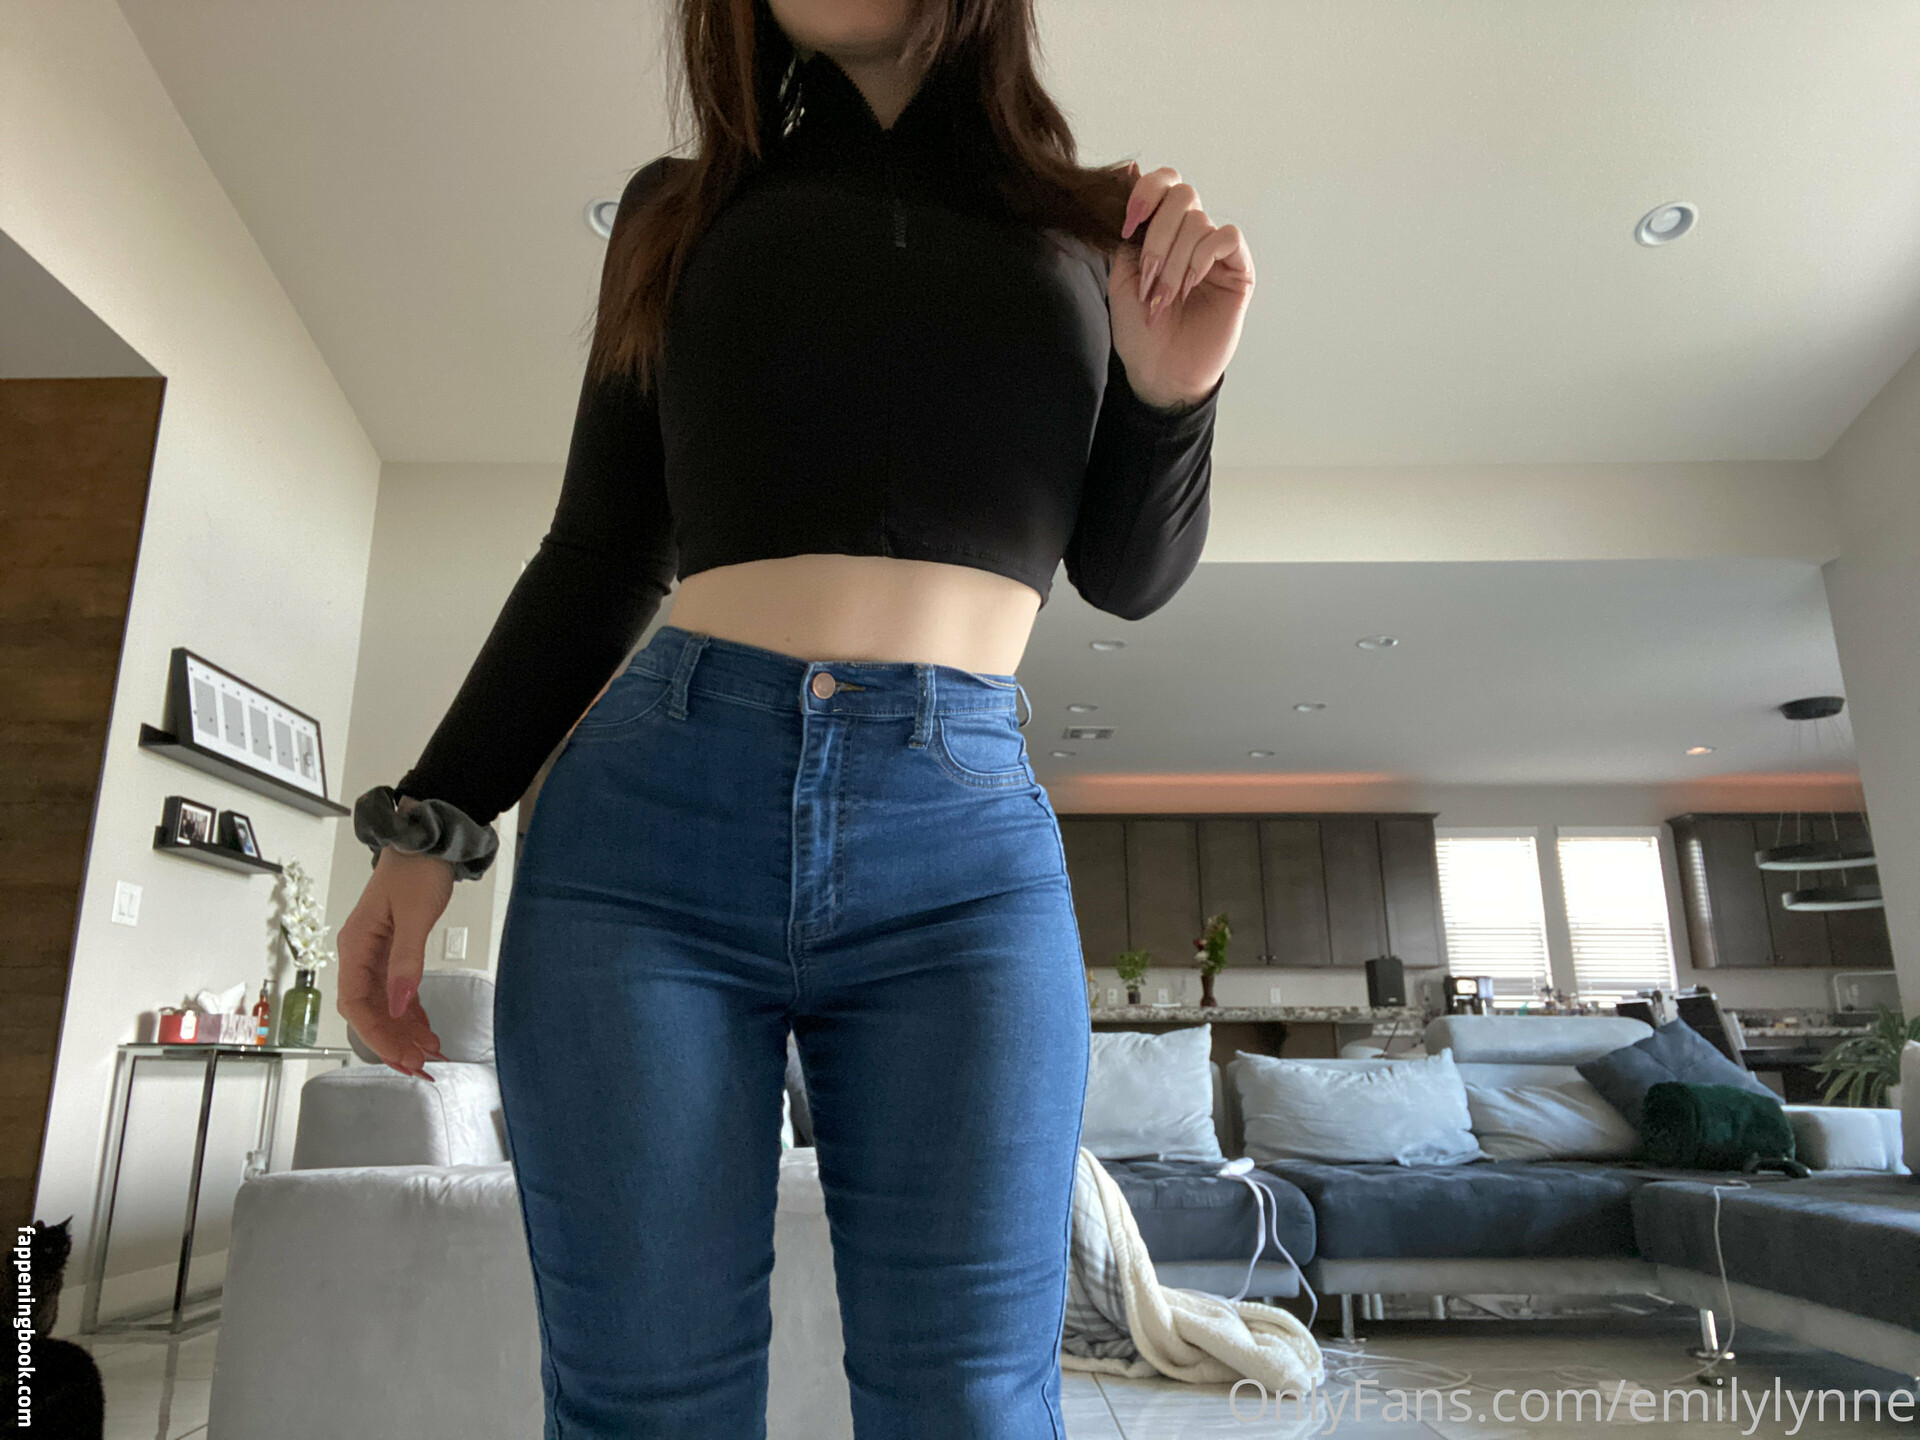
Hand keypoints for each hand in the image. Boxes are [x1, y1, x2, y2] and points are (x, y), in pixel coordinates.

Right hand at [336, 846, 454, 1078]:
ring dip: (404, 1032)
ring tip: (429, 1056)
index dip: (378, 1034)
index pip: (357, 1003)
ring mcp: (376, 956)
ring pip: (385, 1006)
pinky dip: (413, 1014)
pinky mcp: (394, 953)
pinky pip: (398, 993)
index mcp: (356, 946)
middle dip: (392, 1041)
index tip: (401, 1056)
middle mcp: (360, 955)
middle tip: (420, 1067)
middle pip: (369, 1010)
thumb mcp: (414, 917)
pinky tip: (427, 1032)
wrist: (427, 842)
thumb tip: (401, 1005)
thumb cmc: (417, 871)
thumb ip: (406, 962)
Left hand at [1111, 162, 1253, 409]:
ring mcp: (1216, 251)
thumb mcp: (1121, 272)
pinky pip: (1226, 238)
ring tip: (1164, 297)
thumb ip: (1127, 227)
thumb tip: (1128, 169)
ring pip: (1199, 222)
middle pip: (1183, 195)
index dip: (1146, 193)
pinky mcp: (1238, 269)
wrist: (1158, 371)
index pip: (1164, 183)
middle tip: (1147, 277)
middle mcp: (1191, 235)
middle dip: (1158, 237)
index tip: (1127, 225)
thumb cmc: (1139, 330)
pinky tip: (1190, 286)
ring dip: (1174, 261)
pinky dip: (1202, 258)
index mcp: (1162, 230)